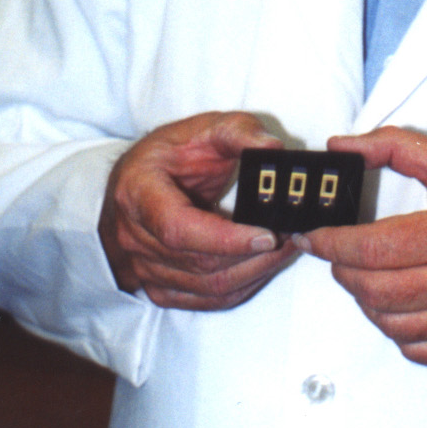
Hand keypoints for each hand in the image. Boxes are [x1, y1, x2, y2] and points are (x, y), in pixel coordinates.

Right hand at [99, 112, 295, 309]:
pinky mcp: (160, 287)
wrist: (137, 182)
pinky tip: (262, 266)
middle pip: (200, 263)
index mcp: (138, 192)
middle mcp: (135, 236)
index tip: (267, 235)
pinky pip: (205, 299)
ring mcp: (144, 267)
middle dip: (254, 254)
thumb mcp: (201, 128)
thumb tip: (272, 147)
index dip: (225, 239)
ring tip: (285, 248)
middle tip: (292, 235)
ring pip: (208, 287)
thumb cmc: (169, 155)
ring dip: (254, 272)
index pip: (179, 229)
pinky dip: (241, 287)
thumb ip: (237, 131)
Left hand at [295, 127, 426, 365]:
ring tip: (370, 278)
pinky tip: (402, 303)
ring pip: (390, 324)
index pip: (371, 249)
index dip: (331, 244)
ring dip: (367, 301)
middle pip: (373, 290)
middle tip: (339, 256)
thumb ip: (396, 146)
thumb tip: (342, 146)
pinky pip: (417, 349)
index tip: (314, 237)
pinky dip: (398, 328)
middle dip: (344, 272)